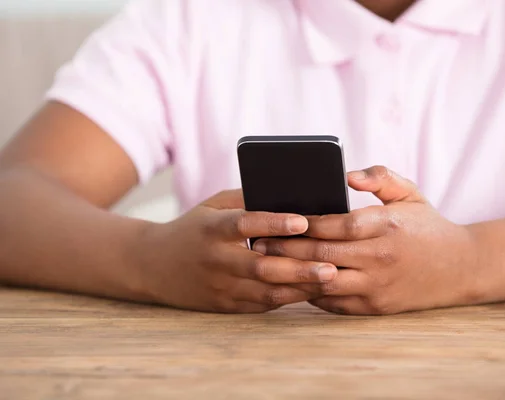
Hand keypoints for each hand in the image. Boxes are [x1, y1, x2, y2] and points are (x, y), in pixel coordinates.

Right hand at [137, 190, 337, 312]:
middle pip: (261, 266)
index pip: (244, 223)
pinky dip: (286, 299)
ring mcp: (219, 286)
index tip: (303, 220)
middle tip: (331, 265)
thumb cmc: (192, 230)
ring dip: (299, 287)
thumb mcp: (211, 207)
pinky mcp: (223, 305)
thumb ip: (245, 200)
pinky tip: (310, 292)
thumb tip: (287, 194)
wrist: (152, 266)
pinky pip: (260, 305)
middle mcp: (215, 260)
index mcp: (211, 229)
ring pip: (265, 291)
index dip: (274, 223)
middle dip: (299, 268)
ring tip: (329, 280)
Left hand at [254, 167, 477, 314]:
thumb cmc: (427, 226)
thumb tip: (347, 174)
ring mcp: (377, 286)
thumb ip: (379, 177)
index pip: (335, 224)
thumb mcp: (410, 193)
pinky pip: (334, 302)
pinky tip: (292, 283)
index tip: (278, 218)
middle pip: (322, 253)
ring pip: (323, 281)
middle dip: (286, 247)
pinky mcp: (375, 307)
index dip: (303, 222)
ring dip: (292, 273)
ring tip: (266, 264)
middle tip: (258, 241)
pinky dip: (311, 293)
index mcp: (386, 225)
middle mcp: (380, 257)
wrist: (460, 267)